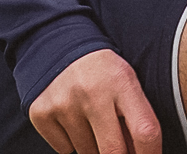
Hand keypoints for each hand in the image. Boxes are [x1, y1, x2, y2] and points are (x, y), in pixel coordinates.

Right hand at [28, 49, 162, 153]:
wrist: (59, 44)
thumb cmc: (101, 71)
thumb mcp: (126, 82)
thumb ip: (136, 118)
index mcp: (121, 81)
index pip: (145, 131)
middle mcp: (91, 92)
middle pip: (114, 152)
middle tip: (117, 146)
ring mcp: (64, 103)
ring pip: (88, 153)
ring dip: (94, 147)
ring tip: (91, 120)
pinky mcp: (41, 113)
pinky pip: (64, 150)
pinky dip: (71, 142)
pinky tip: (71, 118)